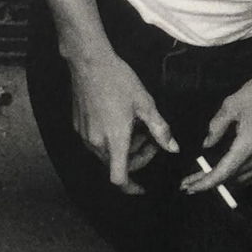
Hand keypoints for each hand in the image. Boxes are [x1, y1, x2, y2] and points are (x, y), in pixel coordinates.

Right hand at [69, 52, 177, 193]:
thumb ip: (160, 130)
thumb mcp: (145, 104)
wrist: (89, 62)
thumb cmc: (119, 80)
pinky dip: (111, 141)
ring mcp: (84, 135)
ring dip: (124, 150)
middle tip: (151, 142)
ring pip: (106, 155)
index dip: (131, 188)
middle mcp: (96, 143)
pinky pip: (96, 143)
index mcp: (115, 140)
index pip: (119, 179)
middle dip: (136, 160)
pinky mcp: (78, 127)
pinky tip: (120, 121)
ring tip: (137, 128)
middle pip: (116, 166)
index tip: (143, 188)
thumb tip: (173, 148)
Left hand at [181, 65, 251, 192]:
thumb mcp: (232, 105)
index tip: (190, 186)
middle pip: (233, 179)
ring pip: (245, 179)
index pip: (223, 173)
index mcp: (249, 144)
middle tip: (191, 182)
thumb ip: (216, 127)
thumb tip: (207, 143)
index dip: (205, 182)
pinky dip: (241, 176)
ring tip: (207, 178)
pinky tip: (231, 172)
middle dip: (211, 183)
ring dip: (226, 181)